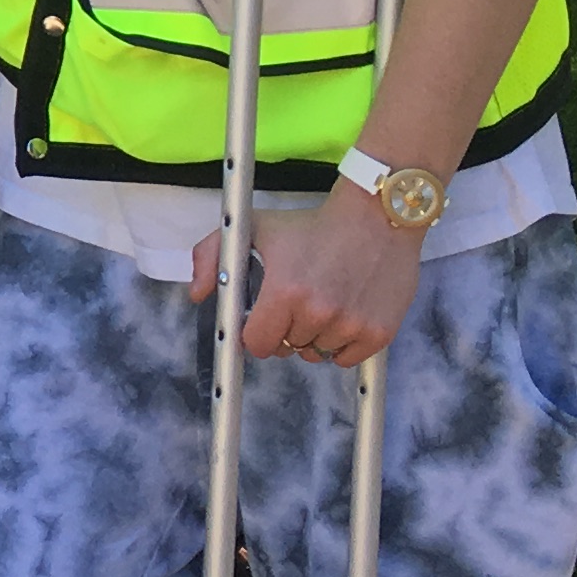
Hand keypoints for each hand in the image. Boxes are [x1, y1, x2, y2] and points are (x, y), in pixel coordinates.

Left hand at [193, 189, 421, 366]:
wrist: (376, 217)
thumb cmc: (312, 224)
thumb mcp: (254, 228)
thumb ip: (212, 256)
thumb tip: (197, 294)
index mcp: (284, 291)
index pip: (255, 343)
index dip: (254, 333)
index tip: (261, 320)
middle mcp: (317, 312)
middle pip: (286, 348)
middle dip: (286, 330)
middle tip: (297, 301)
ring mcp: (351, 324)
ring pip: (317, 354)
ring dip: (315, 337)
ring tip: (323, 303)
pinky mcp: (379, 332)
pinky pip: (347, 359)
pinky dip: (342, 346)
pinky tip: (343, 314)